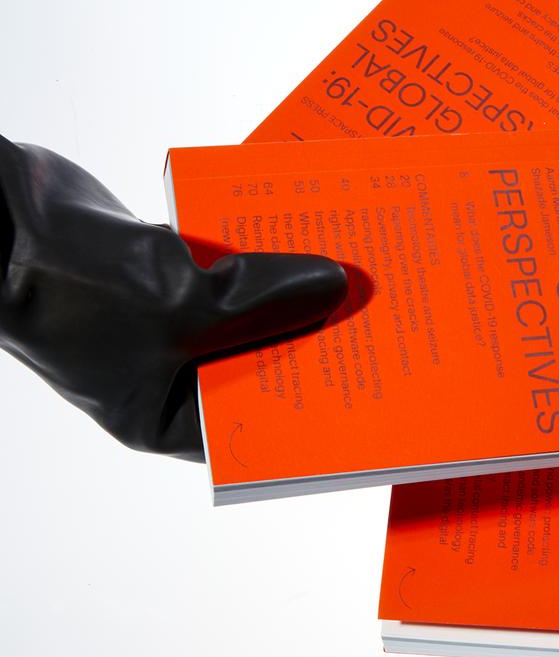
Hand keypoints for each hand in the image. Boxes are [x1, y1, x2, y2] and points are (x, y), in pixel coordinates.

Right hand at [0, 136, 347, 459]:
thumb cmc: (71, 285)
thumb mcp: (183, 307)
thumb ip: (264, 303)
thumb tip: (337, 287)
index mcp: (164, 415)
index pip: (255, 426)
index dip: (314, 409)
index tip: (376, 392)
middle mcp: (168, 372)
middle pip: (261, 357)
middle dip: (314, 334)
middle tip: (388, 319)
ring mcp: (167, 318)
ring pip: (251, 305)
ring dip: (295, 284)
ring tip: (368, 270)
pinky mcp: (165, 269)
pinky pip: (231, 264)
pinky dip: (263, 247)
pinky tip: (316, 230)